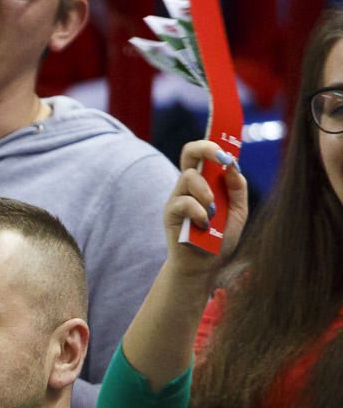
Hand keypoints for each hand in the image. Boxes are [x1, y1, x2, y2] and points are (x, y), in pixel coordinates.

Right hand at [163, 139, 248, 271]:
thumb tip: (233, 166)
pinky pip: (184, 202)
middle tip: (222, 158)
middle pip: (189, 152)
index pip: (206, 154)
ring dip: (206, 192)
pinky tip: (204, 224)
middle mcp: (190, 184)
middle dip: (206, 149)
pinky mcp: (170, 212)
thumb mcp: (238, 211)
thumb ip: (237, 188)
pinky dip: (198, 211)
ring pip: (189, 176)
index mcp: (207, 180)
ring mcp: (178, 197)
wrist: (205, 265)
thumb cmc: (220, 238)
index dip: (214, 142)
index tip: (230, 142)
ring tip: (213, 213)